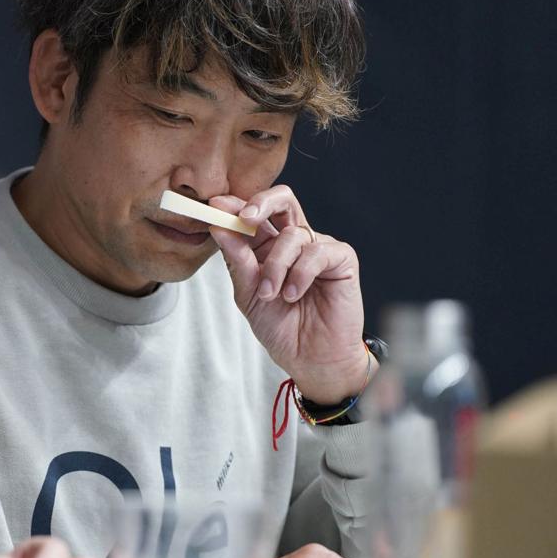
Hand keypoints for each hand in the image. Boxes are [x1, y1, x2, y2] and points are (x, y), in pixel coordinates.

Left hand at [208, 186, 370, 403]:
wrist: (309, 358)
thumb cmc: (280, 327)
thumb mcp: (247, 294)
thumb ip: (236, 260)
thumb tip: (218, 226)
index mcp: (267, 246)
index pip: (253, 214)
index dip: (234, 206)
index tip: (215, 205)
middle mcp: (293, 242)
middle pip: (282, 199)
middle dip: (262, 202)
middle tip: (246, 217)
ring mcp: (318, 248)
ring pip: (292, 235)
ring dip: (276, 266)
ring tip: (270, 294)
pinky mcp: (341, 259)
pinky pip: (317, 252)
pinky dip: (300, 274)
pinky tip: (293, 294)